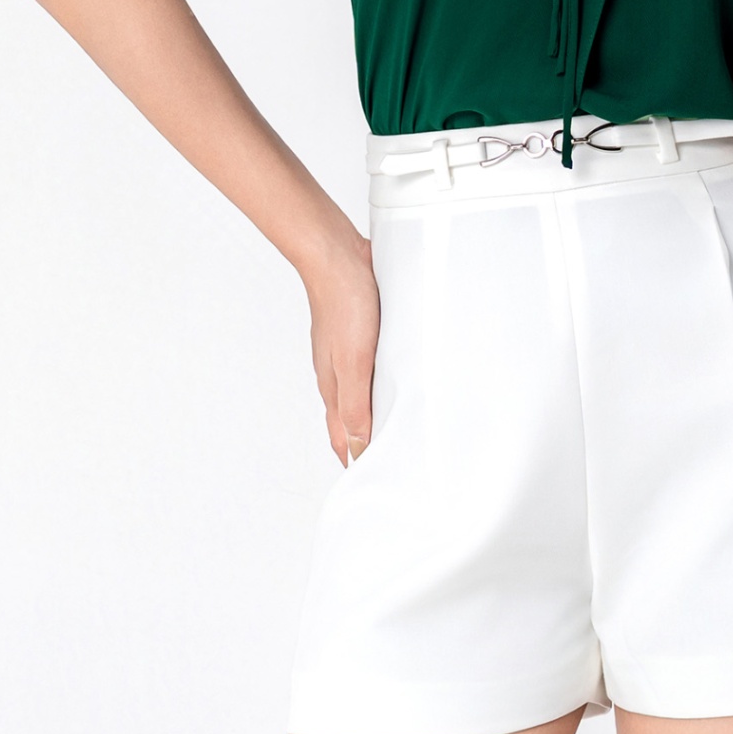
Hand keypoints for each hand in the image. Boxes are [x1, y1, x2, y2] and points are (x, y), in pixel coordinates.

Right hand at [299, 231, 380, 466]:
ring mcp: (347, 350)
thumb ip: (354, 404)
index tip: (374, 478)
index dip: (357, 458)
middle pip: (352, 416)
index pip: (343, 435)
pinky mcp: (360, 330)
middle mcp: (338, 372)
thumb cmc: (343, 303)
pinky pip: (372, 363)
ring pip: (362, 390)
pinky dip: (383, 378)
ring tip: (398, 425)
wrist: (337, 255)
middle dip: (368, 439)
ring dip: (377, 408)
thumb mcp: (353, 361)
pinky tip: (399, 375)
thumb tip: (358, 446)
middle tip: (393, 457)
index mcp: (333, 386)